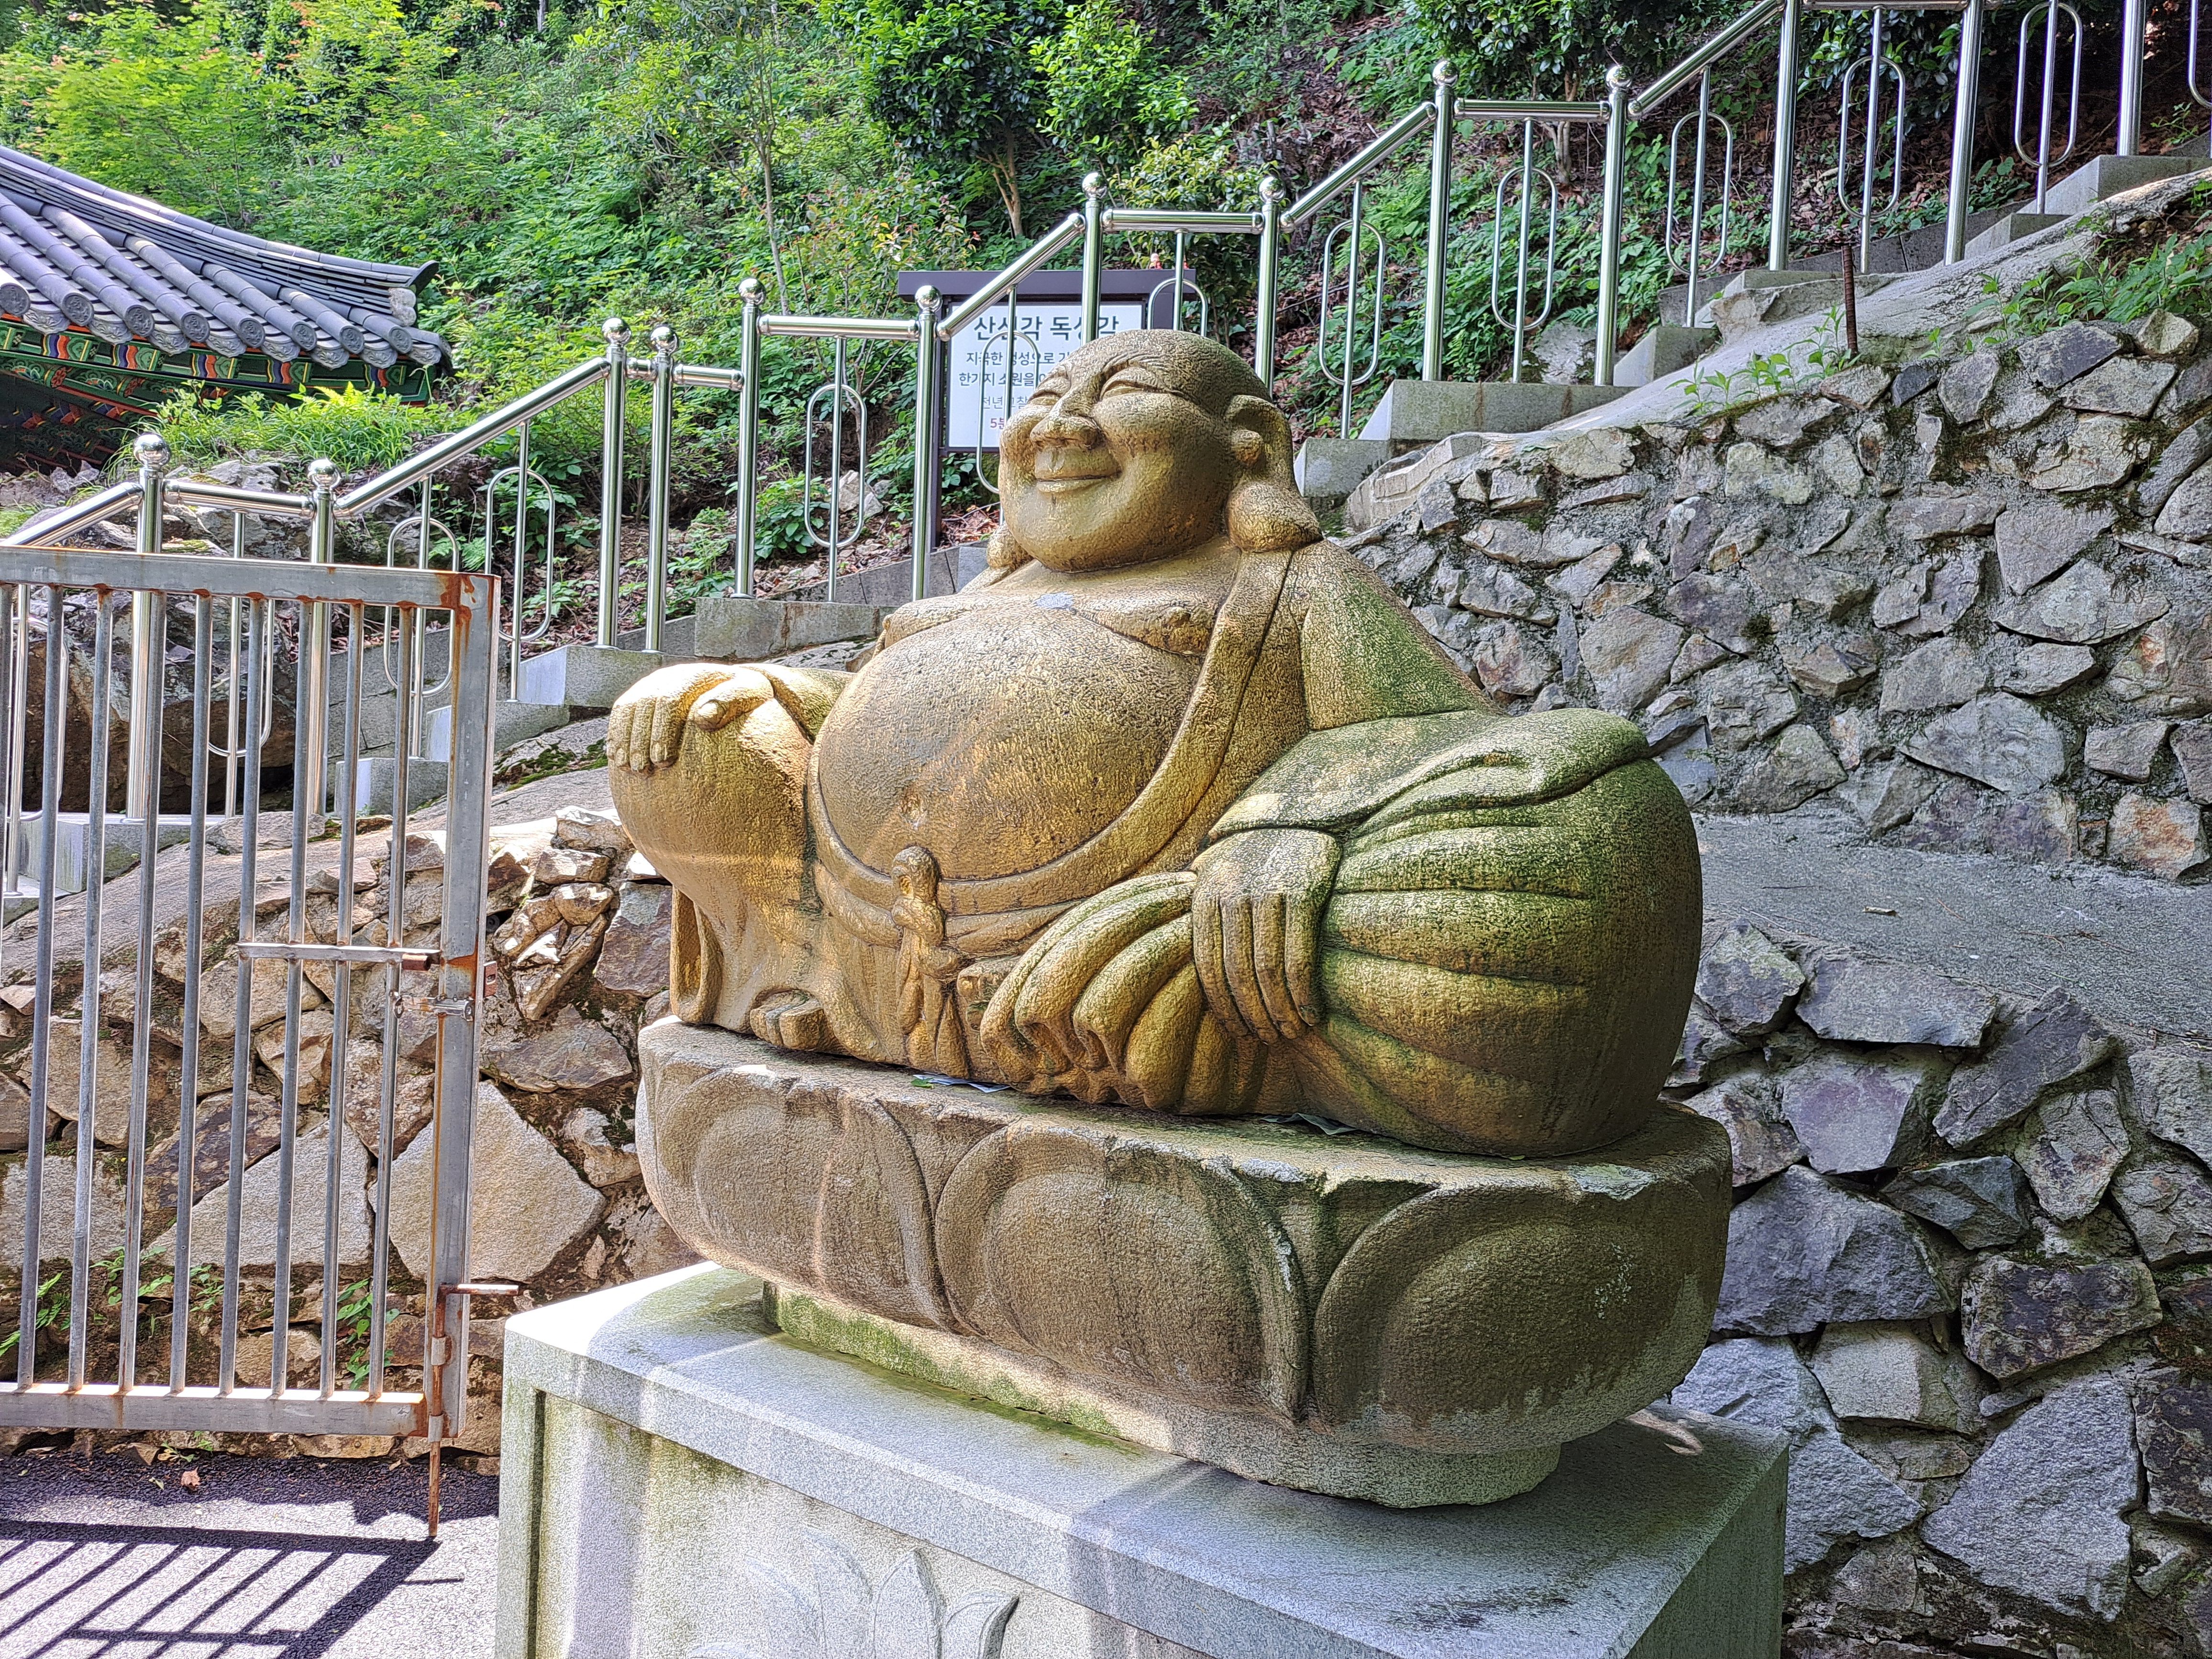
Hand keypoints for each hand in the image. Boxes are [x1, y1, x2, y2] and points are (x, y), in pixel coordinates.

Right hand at [606, 664, 772, 771]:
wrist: (730, 690)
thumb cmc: (745, 697)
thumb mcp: (750, 693)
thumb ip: (731, 701)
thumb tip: (703, 718)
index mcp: (693, 676)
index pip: (670, 700)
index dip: (662, 731)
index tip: (664, 760)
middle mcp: (668, 676)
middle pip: (644, 706)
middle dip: (640, 739)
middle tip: (642, 770)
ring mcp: (652, 685)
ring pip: (627, 709)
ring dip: (623, 739)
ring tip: (627, 768)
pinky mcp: (641, 697)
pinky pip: (621, 713)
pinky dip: (616, 734)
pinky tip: (616, 757)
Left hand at [1190, 828, 1338, 1042]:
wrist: (1301, 809)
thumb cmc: (1257, 856)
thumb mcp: (1220, 875)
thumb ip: (1204, 914)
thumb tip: (1179, 965)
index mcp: (1205, 895)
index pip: (1206, 966)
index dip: (1221, 1006)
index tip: (1237, 1033)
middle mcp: (1232, 892)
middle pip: (1237, 973)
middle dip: (1252, 1015)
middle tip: (1268, 1039)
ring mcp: (1268, 889)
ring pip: (1267, 969)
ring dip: (1280, 1011)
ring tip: (1291, 1032)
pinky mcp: (1304, 888)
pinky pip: (1300, 953)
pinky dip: (1304, 991)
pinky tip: (1312, 1013)